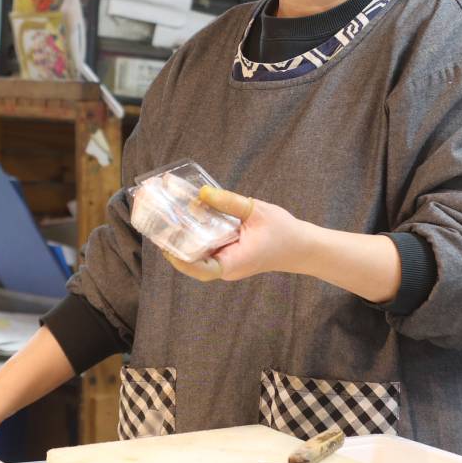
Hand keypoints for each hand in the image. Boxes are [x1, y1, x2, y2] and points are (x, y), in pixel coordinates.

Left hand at [173, 186, 313, 282]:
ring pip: (199, 254)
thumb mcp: (256, 211)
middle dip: (176, 243)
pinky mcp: (228, 255)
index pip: (201, 269)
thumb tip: (202, 193)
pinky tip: (188, 218)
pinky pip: (208, 248)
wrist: (302, 247)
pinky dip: (197, 235)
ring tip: (168, 217)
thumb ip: (229, 202)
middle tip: (159, 221)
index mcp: (234, 262)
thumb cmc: (284, 232)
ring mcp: (227, 263)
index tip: (165, 243)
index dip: (180, 259)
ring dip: (184, 238)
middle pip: (193, 261)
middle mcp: (227, 267)